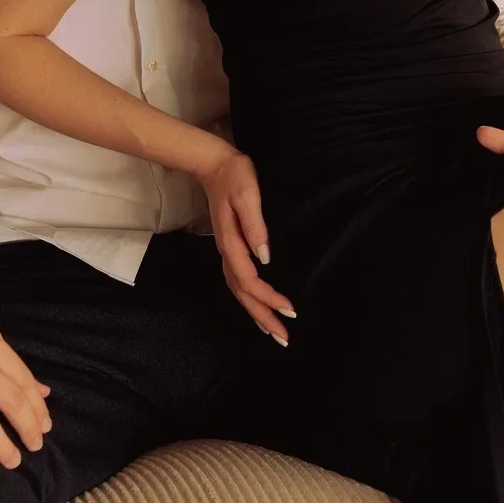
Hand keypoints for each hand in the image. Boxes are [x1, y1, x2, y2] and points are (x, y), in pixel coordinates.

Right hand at [197, 148, 295, 344]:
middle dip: (263, 317)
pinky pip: (238, 281)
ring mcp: (226, 250)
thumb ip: (255, 225)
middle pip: (242, 294)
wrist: (213, 164)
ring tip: (273, 331)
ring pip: (238, 291)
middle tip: (284, 338)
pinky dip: (249, 299)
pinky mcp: (230, 246)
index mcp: (231, 243)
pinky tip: (259, 305)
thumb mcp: (247, 195)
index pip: (249, 280)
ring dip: (256, 313)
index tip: (290, 310)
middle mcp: (226, 252)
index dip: (269, 298)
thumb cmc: (234, 175)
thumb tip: (266, 257)